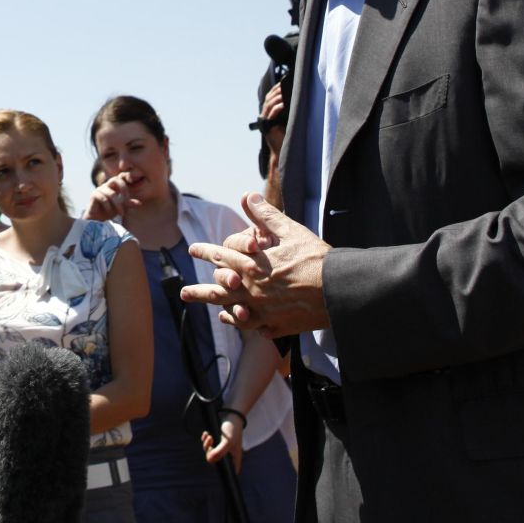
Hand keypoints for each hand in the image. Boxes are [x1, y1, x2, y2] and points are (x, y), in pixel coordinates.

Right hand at [84, 170, 139, 221]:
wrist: (96, 219)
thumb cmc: (109, 211)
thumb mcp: (121, 207)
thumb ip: (129, 204)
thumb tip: (139, 203)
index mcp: (114, 186)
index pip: (120, 177)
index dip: (126, 176)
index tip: (132, 181)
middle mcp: (106, 185)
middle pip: (115, 179)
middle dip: (123, 189)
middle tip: (127, 201)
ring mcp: (99, 190)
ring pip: (111, 194)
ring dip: (118, 204)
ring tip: (121, 213)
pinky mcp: (93, 196)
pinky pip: (103, 199)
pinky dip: (109, 207)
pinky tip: (110, 213)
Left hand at [183, 193, 329, 337]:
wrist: (339, 291)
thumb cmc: (316, 258)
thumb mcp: (291, 231)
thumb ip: (266, 215)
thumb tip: (247, 196)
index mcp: (253, 266)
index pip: (221, 257)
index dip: (205, 252)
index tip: (192, 249)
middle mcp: (253, 291)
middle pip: (219, 291)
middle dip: (200, 291)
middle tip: (184, 293)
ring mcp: (264, 312)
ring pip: (234, 313)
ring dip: (220, 311)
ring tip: (212, 313)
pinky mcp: (279, 326)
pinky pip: (255, 327)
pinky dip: (245, 323)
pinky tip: (240, 321)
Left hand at [201, 411, 244, 472]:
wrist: (232, 415)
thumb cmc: (233, 429)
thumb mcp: (227, 442)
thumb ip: (219, 452)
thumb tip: (209, 460)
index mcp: (234, 458)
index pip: (230, 472)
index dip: (223, 471)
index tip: (216, 460)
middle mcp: (229, 455)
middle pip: (215, 461)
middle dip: (209, 451)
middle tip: (210, 441)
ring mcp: (223, 449)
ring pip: (210, 452)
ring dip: (206, 444)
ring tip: (208, 436)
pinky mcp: (218, 441)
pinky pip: (209, 445)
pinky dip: (206, 440)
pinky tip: (206, 434)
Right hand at [259, 85, 285, 155]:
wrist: (283, 150)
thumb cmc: (287, 135)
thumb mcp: (287, 119)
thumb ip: (286, 109)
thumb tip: (292, 97)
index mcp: (268, 113)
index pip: (269, 98)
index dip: (275, 89)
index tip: (282, 82)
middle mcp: (264, 116)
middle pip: (268, 99)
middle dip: (276, 91)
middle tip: (283, 85)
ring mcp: (265, 121)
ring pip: (269, 105)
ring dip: (277, 97)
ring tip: (284, 92)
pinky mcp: (268, 127)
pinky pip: (272, 114)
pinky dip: (278, 107)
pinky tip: (284, 103)